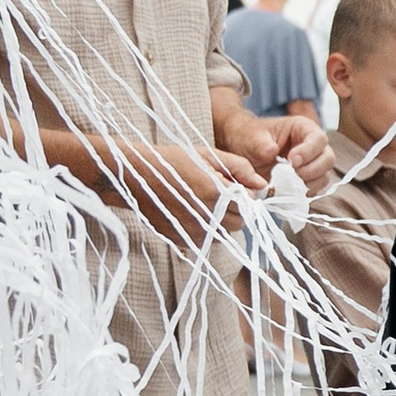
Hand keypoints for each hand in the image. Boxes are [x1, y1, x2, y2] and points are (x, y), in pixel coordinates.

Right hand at [70, 136, 252, 241]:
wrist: (133, 178)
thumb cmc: (170, 160)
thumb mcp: (207, 155)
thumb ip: (239, 168)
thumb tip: (263, 184)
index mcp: (216, 192)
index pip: (250, 203)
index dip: (245, 194)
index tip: (234, 186)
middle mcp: (208, 215)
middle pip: (241, 222)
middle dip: (237, 209)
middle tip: (219, 194)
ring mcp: (195, 231)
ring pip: (226, 234)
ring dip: (223, 221)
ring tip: (203, 202)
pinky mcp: (183, 241)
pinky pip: (208, 240)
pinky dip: (207, 229)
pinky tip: (192, 212)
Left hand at [217, 100, 331, 188]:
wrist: (243, 149)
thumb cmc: (250, 137)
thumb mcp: (252, 138)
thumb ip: (261, 144)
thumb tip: (271, 152)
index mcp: (303, 128)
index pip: (318, 138)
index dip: (309, 151)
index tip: (292, 161)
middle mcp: (313, 145)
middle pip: (328, 159)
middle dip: (312, 170)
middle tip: (293, 176)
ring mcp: (312, 163)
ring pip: (324, 176)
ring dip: (310, 184)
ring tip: (289, 186)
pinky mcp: (307, 179)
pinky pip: (316, 189)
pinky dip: (305, 193)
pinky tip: (289, 192)